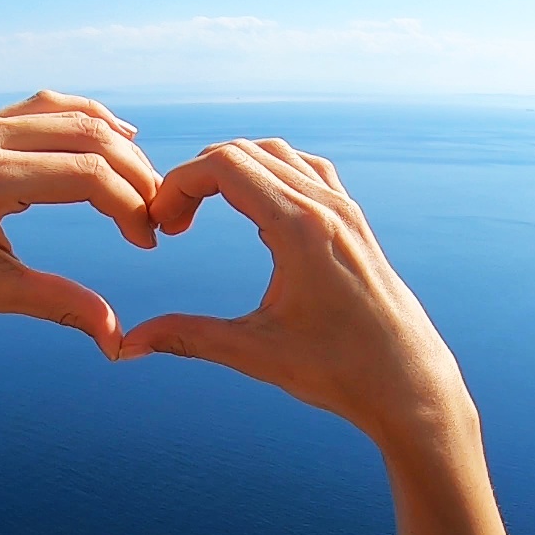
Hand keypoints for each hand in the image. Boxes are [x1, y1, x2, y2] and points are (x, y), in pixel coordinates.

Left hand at [0, 92, 156, 358]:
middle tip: (157, 215)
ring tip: (144, 184)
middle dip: (136, 174)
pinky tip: (114, 138)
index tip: (146, 243)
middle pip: (89, 134)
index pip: (86, 175)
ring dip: (116, 143)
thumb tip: (117, 338)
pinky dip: (84, 120)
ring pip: (69, 111)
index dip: (130, 207)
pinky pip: (43, 106)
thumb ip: (58, 303)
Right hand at [119, 139, 470, 448]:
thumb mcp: (256, 353)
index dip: (178, 184)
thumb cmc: (340, 371)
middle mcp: (325, 205)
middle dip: (196, 177)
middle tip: (172, 224)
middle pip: (244, 151)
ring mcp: (344, 208)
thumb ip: (188, 338)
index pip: (224, 165)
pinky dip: (267, 173)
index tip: (159, 224)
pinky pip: (305, 168)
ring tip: (202, 212)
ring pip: (276, 153)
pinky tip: (253, 211)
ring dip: (231, 170)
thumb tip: (126, 345)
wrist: (408, 383)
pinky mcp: (354, 220)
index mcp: (300, 228)